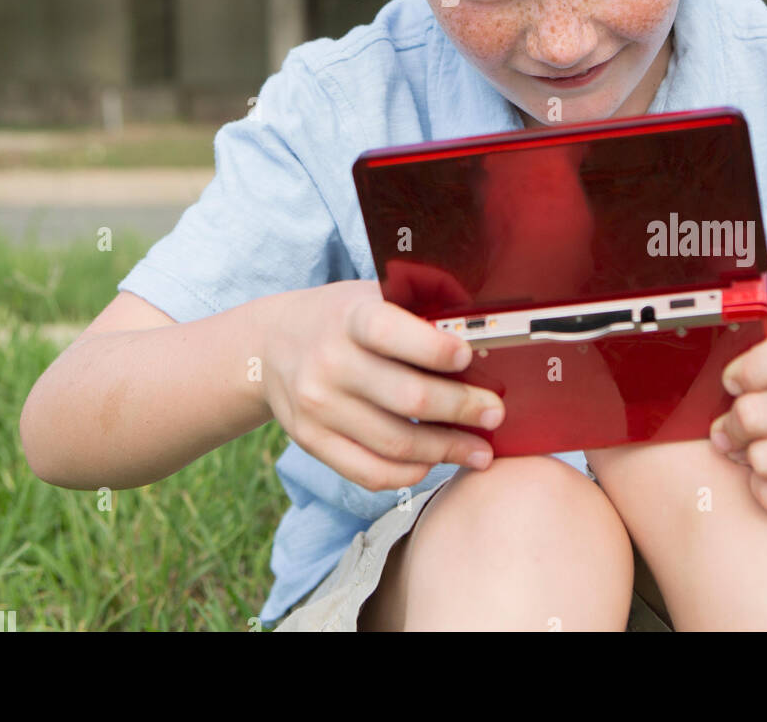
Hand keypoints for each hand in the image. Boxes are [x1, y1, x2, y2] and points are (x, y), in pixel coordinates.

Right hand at [261, 279, 504, 494]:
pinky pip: (370, 472)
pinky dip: (410, 473)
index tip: (469, 356)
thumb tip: (479, 318)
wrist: (271, 346)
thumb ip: (419, 301)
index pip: (390, 334)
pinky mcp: (312, 441)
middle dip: (462, 408)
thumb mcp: (371, 294)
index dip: (433, 348)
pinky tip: (434, 462)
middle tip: (495, 413)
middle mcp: (329, 363)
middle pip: (406, 397)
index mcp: (350, 318)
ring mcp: (317, 407)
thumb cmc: (343, 318)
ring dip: (447, 450)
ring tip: (480, 451)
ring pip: (395, 444)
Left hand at [708, 323, 766, 515]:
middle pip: (754, 414)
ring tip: (758, 453)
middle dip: (732, 425)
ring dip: (748, 461)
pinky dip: (765, 490)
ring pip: (761, 460)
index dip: (747, 369)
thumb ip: (764, 370)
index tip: (734, 384)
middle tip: (733, 429)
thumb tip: (706, 406)